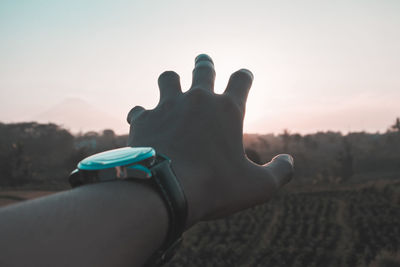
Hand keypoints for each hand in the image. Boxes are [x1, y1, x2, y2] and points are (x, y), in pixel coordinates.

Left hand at [127, 54, 293, 226]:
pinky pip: (140, 108)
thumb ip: (280, 172)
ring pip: (169, 78)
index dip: (244, 76)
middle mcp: (198, 100)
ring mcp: (168, 106)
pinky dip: (143, 114)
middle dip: (205, 64)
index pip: (241, 80)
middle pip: (203, 69)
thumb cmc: (214, 187)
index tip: (244, 75)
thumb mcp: (258, 187)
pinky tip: (144, 121)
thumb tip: (288, 161)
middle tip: (204, 61)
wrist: (164, 191)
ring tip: (172, 83)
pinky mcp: (144, 118)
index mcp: (227, 110)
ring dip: (172, 80)